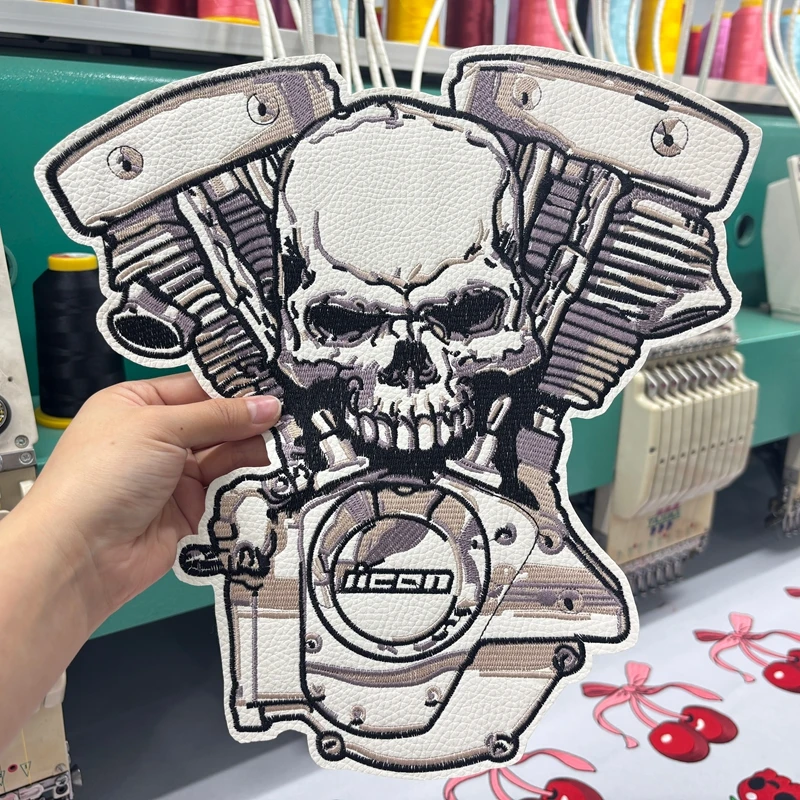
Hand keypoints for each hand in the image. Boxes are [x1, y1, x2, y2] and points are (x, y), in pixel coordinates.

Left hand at [15, 372, 280, 629]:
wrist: (81, 555)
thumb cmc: (101, 477)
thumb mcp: (161, 428)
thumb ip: (219, 417)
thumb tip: (269, 404)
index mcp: (136, 405)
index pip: (196, 387)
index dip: (234, 387)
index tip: (276, 386)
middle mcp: (156, 438)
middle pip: (216, 422)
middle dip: (249, 421)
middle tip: (290, 418)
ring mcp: (173, 475)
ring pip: (226, 456)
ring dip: (252, 451)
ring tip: (285, 446)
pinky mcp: (191, 510)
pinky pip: (227, 490)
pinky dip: (247, 482)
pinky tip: (271, 471)